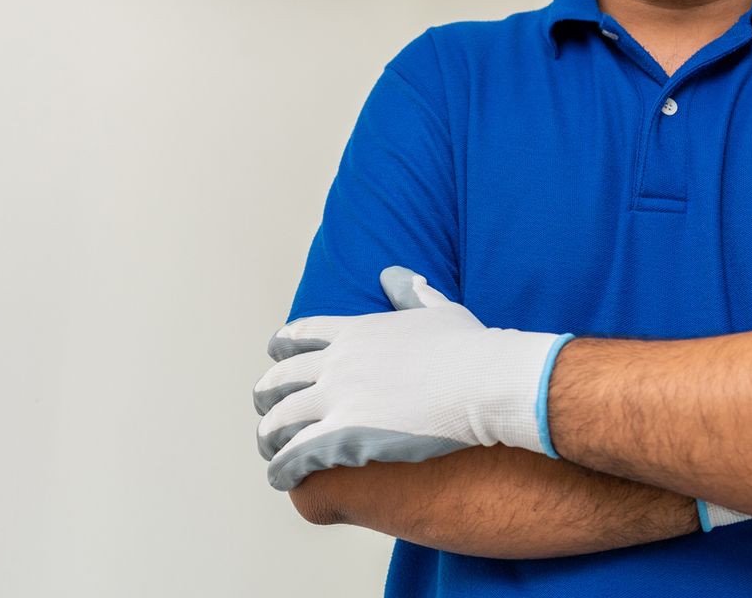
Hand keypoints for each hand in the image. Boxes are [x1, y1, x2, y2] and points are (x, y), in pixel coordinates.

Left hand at [253, 266, 571, 491]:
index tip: (275, 355)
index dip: (283, 347)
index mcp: (356, 332)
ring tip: (270, 450)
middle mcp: (338, 363)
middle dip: (267, 394)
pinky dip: (282, 468)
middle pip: (280, 378)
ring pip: (278, 420)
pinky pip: (294, 455)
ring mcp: (337, 398)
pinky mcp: (343, 436)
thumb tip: (396, 274)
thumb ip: (412, 292)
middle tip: (265, 408)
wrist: (485, 380)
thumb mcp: (438, 309)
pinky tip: (280, 477)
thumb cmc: (472, 348)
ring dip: (269, 436)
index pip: (302, 334)